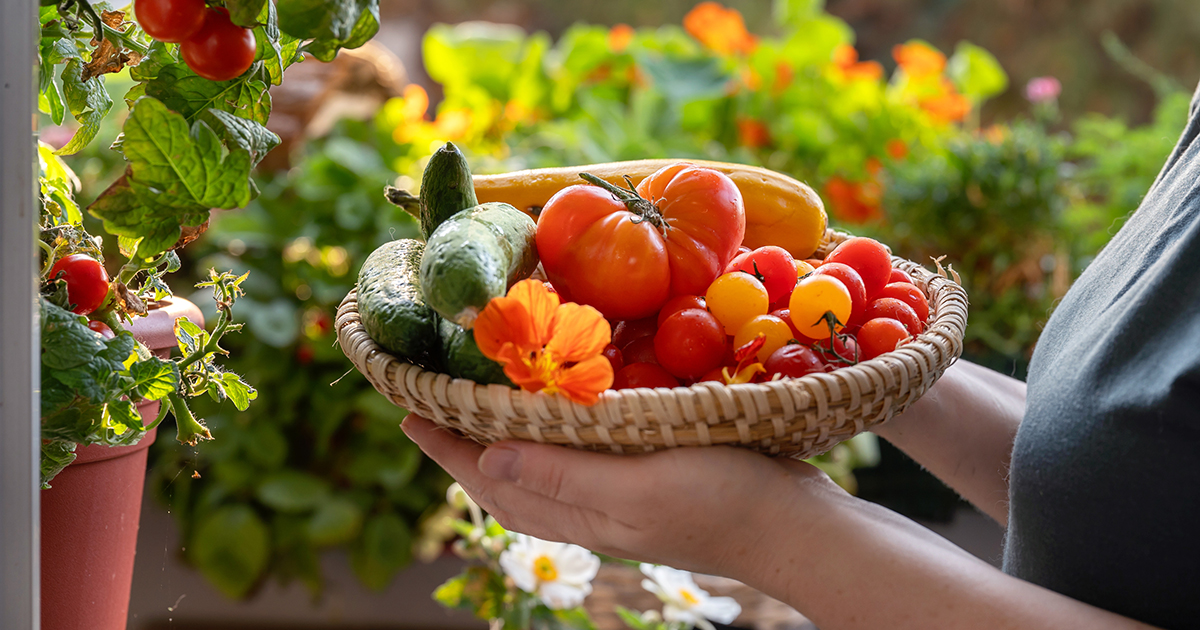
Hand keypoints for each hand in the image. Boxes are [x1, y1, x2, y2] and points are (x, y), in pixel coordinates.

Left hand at [401, 414, 847, 578]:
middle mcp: (590, 509)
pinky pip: (576, 459)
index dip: (447, 448)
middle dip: (462, 445)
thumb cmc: (723, 501)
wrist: (796, 526)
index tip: (407, 410)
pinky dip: (550, 438)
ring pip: (540, 471)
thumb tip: (485, 458)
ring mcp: (618, 498)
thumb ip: (564, 475)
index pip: (493, 481)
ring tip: (476, 410)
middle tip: (429, 403)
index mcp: (580, 512)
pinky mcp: (646, 478)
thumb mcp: (639, 487)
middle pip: (507, 479)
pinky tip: (559, 415)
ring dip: (501, 441)